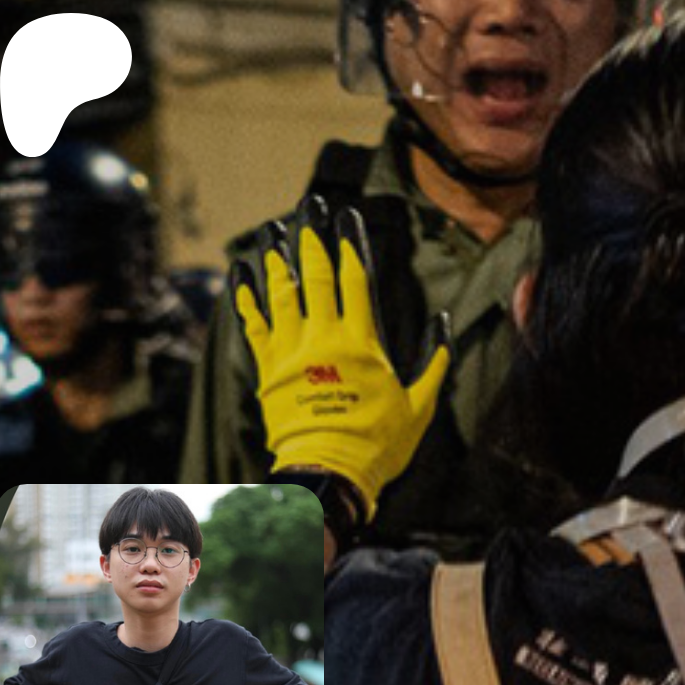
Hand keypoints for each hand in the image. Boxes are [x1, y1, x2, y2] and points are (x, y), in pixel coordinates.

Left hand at [234, 197, 450, 519]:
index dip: (351, 247)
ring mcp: (292, 354)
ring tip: (272, 232)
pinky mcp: (269, 372)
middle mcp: (324, 340)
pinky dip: (246, 299)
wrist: (329, 474)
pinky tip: (240, 275)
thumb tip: (443, 323)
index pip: (357, 281)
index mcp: (362, 343)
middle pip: (317, 279)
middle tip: (308, 210)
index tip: (346, 220)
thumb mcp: (420, 405)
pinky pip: (254, 327)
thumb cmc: (380, 443)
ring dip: (277, 261)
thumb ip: (433, 362)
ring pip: (282, 296)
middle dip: (312, 241)